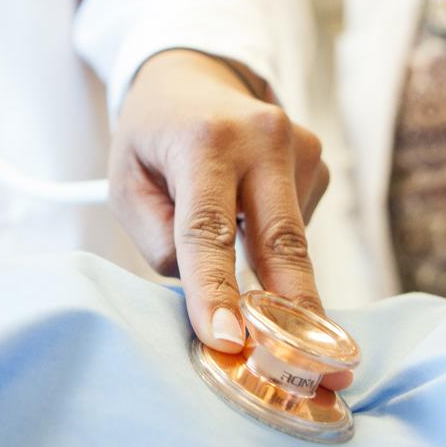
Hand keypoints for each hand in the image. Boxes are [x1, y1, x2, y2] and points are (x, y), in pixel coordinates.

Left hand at [109, 49, 349, 389]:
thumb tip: (205, 293)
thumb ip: (159, 240)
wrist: (195, 75)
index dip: (215, 291)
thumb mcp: (125, 182)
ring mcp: (302, 148)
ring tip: (237, 261)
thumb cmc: (152, 138)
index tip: (228, 339)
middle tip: (312, 371)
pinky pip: (297, 229)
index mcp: (204, 140)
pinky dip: (271, 243)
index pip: (208, 230)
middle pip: (281, 244)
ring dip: (268, 276)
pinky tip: (247, 216)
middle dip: (293, 313)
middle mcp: (263, 137)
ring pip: (289, 245)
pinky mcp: (320, 163)